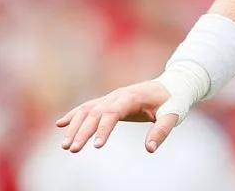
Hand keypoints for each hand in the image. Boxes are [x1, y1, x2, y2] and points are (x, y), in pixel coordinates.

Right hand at [56, 80, 177, 153]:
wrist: (173, 84)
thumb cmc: (174, 101)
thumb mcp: (173, 114)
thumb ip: (162, 130)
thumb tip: (149, 149)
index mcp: (133, 96)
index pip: (113, 112)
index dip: (104, 128)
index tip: (96, 146)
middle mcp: (118, 94)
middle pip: (96, 112)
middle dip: (83, 131)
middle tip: (73, 150)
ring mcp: (112, 96)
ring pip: (88, 110)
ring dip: (74, 126)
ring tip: (65, 146)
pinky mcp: (109, 100)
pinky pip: (88, 106)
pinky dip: (74, 115)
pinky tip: (60, 124)